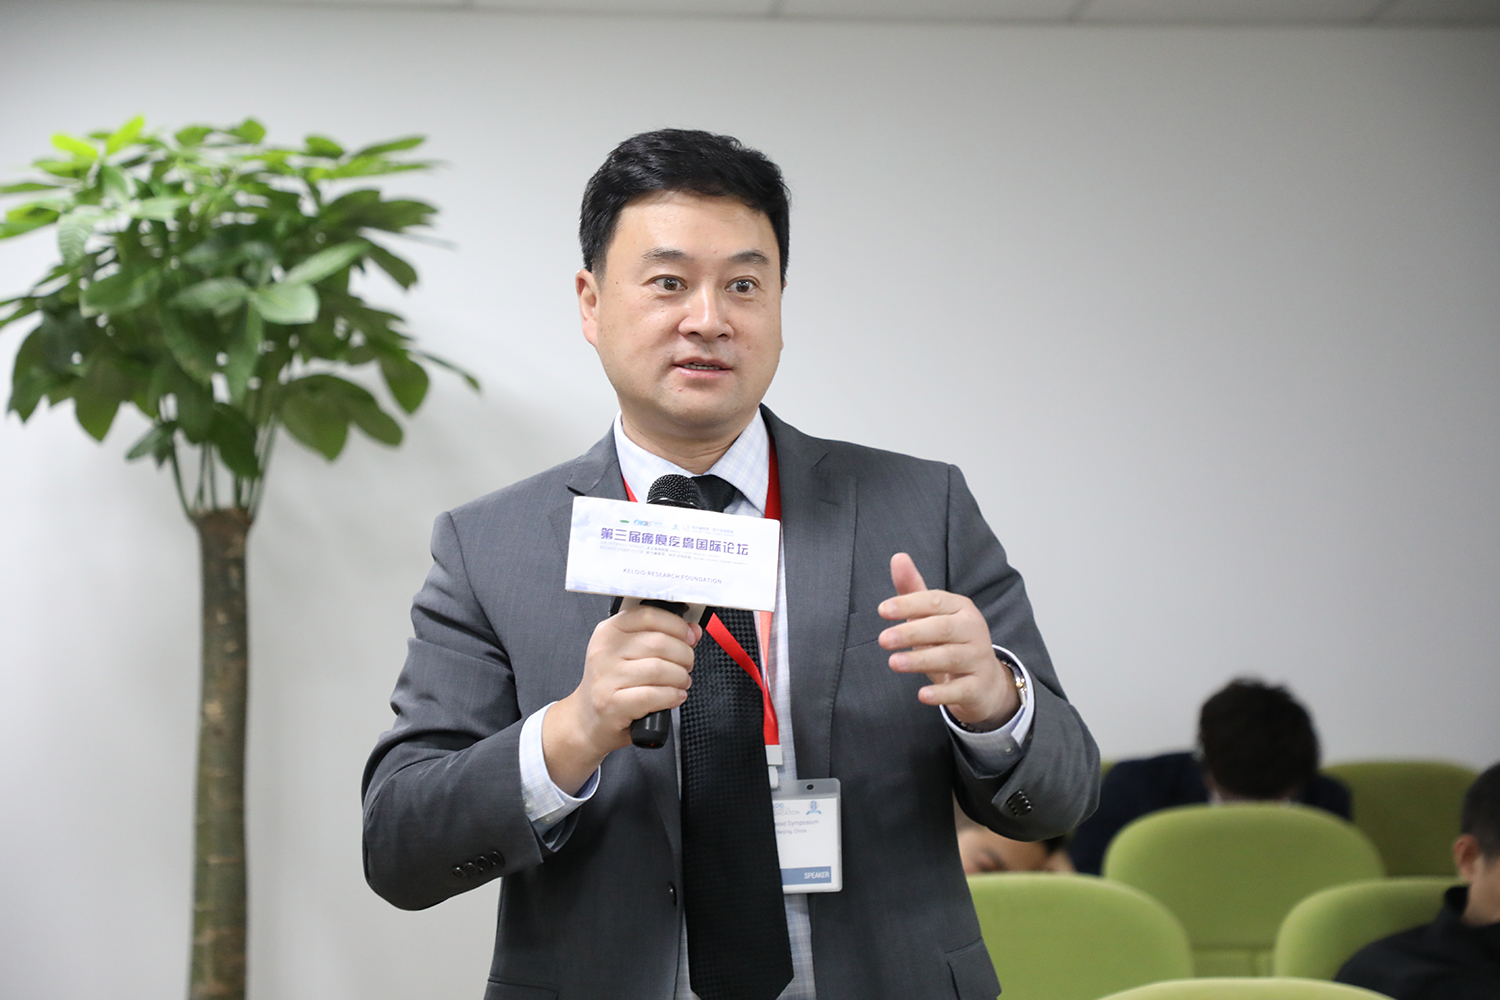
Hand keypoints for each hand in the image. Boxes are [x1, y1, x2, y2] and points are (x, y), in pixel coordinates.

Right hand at [542, 604, 700, 793]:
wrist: (588, 720)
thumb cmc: (614, 684)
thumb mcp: (628, 653)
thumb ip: (659, 638)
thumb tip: (693, 631)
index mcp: (608, 631)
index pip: (649, 615)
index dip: (677, 625)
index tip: (690, 636)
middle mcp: (604, 651)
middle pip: (659, 643)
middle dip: (684, 655)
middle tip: (687, 665)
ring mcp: (605, 677)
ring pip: (660, 669)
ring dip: (680, 677)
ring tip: (682, 682)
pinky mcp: (612, 703)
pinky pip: (654, 695)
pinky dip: (672, 696)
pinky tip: (675, 697)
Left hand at [877, 552, 1018, 730]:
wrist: (984, 683)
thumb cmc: (950, 643)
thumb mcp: (932, 617)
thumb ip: (913, 591)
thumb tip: (897, 556)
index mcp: (961, 608)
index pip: (935, 601)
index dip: (909, 604)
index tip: (882, 610)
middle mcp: (974, 630)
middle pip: (943, 629)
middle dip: (912, 632)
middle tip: (883, 640)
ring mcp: (979, 659)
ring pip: (950, 657)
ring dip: (920, 660)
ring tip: (893, 663)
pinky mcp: (978, 687)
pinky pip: (960, 689)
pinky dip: (942, 693)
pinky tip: (922, 695)